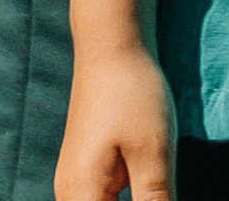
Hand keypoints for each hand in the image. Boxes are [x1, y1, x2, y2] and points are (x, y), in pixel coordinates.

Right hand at [53, 43, 175, 200]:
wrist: (112, 42)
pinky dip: (128, 199)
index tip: (158, 195)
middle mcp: (69, 195)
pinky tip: (148, 188)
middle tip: (159, 187)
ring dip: (139, 199)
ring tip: (155, 184)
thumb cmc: (133, 93)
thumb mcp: (153, 153)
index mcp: (82, 196)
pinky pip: (102, 200)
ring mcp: (76, 182)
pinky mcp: (87, 170)